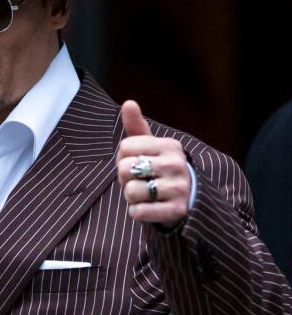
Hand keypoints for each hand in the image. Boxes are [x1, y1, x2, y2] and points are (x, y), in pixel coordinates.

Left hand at [115, 100, 191, 227]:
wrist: (190, 198)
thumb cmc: (161, 167)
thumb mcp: (151, 145)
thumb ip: (137, 126)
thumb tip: (128, 102)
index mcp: (169, 146)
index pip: (125, 147)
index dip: (123, 157)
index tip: (137, 162)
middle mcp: (176, 165)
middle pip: (125, 168)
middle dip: (125, 178)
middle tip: (140, 179)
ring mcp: (178, 188)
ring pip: (131, 191)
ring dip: (131, 196)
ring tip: (146, 193)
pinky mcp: (176, 210)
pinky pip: (138, 212)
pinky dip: (137, 212)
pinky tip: (150, 207)